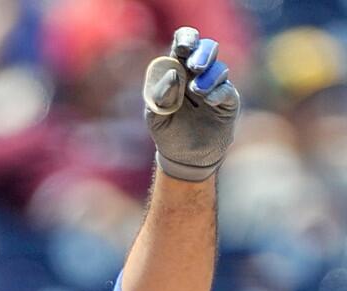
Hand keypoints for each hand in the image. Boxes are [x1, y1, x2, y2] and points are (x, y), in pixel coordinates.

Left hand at [143, 27, 239, 181]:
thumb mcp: (155, 115)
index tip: (183, 46)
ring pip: (219, 68)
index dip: (186, 39)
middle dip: (202, 53)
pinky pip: (228, 90)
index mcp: (177, 71)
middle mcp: (198, 74)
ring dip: (209, 76)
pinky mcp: (228, 102)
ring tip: (197, 91)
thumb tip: (173, 74)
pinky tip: (209, 100)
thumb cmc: (167, 131)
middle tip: (194, 66)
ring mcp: (215, 87)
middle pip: (207, 49)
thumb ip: (159, 94)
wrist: (184, 157)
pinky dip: (219, 92)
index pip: (184, 44)